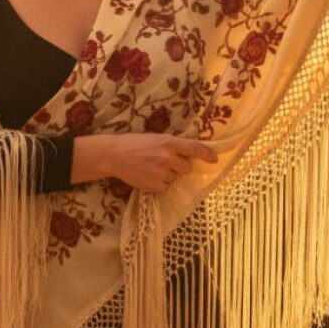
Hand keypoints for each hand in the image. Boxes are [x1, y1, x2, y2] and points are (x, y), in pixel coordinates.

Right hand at [104, 133, 219, 194]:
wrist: (114, 155)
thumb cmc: (134, 144)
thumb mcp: (156, 138)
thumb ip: (172, 146)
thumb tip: (188, 155)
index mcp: (169, 142)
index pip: (194, 148)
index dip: (207, 154)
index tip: (214, 159)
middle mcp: (168, 157)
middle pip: (187, 168)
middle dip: (179, 167)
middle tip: (165, 163)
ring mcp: (162, 173)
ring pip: (175, 179)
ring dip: (167, 176)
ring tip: (151, 169)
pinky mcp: (155, 186)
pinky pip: (165, 188)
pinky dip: (158, 185)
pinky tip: (147, 177)